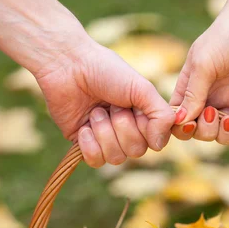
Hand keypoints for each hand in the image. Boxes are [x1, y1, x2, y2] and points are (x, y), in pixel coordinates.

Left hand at [35, 37, 174, 166]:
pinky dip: (89, 145)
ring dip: (104, 132)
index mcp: (143, 117)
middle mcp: (127, 131)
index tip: (134, 108)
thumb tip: (160, 146)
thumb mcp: (142, 88)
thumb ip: (161, 115)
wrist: (67, 65)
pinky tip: (83, 127)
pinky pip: (96, 161)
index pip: (156, 141)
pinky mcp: (84, 145)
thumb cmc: (105, 70)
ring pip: (116, 158)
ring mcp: (105, 139)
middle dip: (122, 126)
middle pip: (135, 151)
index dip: (146, 128)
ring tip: (95, 111)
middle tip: (111, 105)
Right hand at [170, 4, 228, 150]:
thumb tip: (180, 122)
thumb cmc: (225, 36)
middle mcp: (208, 98)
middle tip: (214, 112)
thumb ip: (192, 95)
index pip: (179, 119)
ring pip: (222, 135)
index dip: (181, 128)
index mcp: (190, 88)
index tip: (189, 124)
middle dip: (205, 130)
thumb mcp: (203, 65)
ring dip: (224, 135)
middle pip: (200, 131)